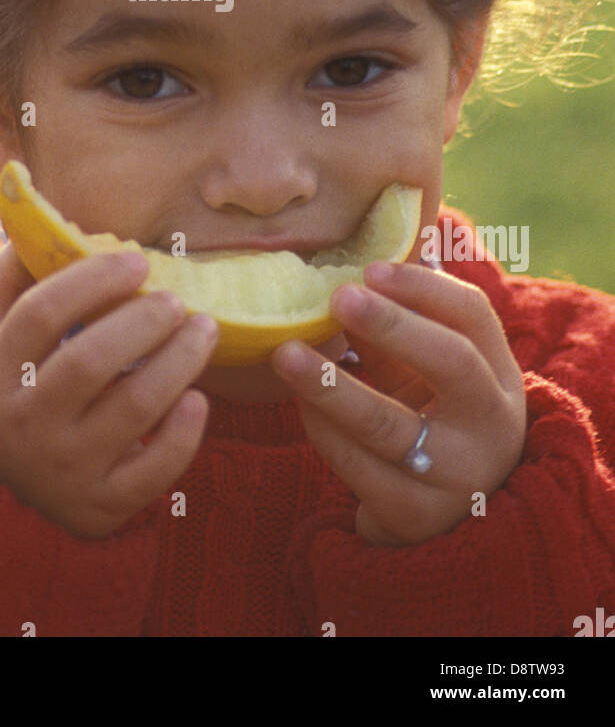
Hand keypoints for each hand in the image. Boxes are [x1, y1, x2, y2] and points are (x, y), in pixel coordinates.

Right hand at [0, 243, 218, 537]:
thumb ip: (4, 277)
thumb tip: (43, 222)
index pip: (41, 313)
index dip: (92, 279)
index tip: (136, 260)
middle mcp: (25, 423)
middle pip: (90, 360)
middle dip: (144, 320)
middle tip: (176, 299)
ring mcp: (63, 469)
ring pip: (133, 409)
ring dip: (179, 361)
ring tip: (204, 330)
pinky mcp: (99, 507)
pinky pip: (152, 472)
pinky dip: (183, 435)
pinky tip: (198, 399)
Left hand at [271, 261, 526, 546]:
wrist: (444, 522)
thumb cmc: (429, 419)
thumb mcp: (425, 373)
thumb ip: (396, 325)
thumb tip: (345, 262)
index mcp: (498, 375)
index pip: (473, 315)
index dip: (422, 286)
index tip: (369, 265)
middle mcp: (491, 424)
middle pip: (452, 361)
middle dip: (393, 324)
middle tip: (337, 296)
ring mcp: (457, 474)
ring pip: (389, 424)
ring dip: (331, 384)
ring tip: (286, 353)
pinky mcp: (414, 514)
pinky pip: (358, 467)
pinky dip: (322, 429)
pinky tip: (299, 403)